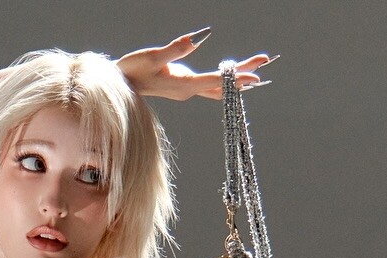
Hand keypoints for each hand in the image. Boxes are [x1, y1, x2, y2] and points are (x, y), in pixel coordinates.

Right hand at [115, 30, 276, 101]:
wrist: (121, 84)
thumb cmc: (133, 70)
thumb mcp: (152, 57)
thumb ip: (174, 50)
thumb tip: (197, 38)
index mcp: (183, 85)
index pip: (215, 81)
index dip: (235, 77)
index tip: (254, 76)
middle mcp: (189, 91)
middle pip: (222, 84)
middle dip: (244, 72)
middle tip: (265, 60)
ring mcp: (187, 90)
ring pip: (218, 85)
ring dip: (238, 76)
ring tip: (258, 66)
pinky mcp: (184, 86)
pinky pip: (210, 85)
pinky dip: (225, 80)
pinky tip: (236, 78)